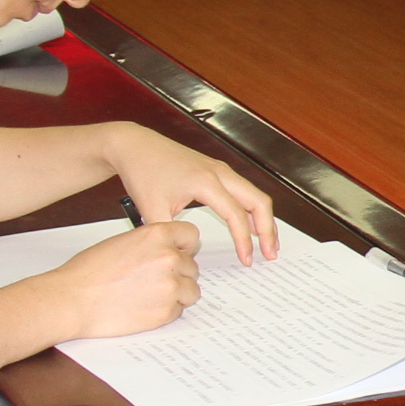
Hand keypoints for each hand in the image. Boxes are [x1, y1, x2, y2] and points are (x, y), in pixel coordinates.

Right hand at [49, 220, 201, 339]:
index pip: (191, 236)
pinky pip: (178, 310)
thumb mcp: (122, 243)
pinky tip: (143, 307)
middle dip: (177, 273)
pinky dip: (165, 311)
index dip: (184, 246)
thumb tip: (169, 250)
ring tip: (150, 295)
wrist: (73, 300)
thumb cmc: (88, 272)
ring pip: (191, 290)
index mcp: (156, 235)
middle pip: (192, 266)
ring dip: (176, 294)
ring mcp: (170, 286)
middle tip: (153, 280)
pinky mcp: (166, 311)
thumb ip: (150, 244)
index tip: (179, 253)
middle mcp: (168, 257)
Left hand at [105, 124, 279, 263]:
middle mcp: (219, 172)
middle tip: (271, 253)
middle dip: (268, 229)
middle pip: (258, 201)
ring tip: (267, 242)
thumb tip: (189, 255)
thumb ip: (172, 235)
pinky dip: (252, 209)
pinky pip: (244, 190)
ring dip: (263, 218)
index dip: (244, 240)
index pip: (236, 215)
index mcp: (205, 181)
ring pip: (254, 194)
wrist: (134, 146)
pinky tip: (251, 224)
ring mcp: (220, 169)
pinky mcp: (216, 170)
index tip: (247, 259)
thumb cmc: (143, 171)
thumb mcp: (152, 209)